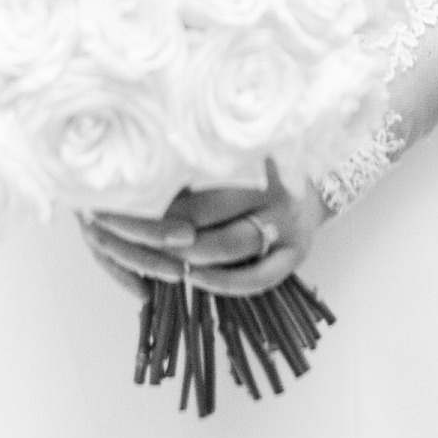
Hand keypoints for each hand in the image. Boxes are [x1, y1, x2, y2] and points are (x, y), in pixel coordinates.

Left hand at [83, 162, 327, 297]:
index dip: (154, 190)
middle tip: (124, 234)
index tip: (118, 200)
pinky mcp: (297, 255)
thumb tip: (132, 168)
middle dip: (161, 228)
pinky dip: (223, 284)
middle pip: (205, 211)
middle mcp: (270, 186)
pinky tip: (195, 282)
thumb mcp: (234, 153)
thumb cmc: (260, 170)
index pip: (191, 174)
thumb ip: (196, 160)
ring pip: (228, 246)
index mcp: (250, 154)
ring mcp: (286, 222)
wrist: (319, 185)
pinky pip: (256, 278)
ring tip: (157, 259)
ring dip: (188, 258)